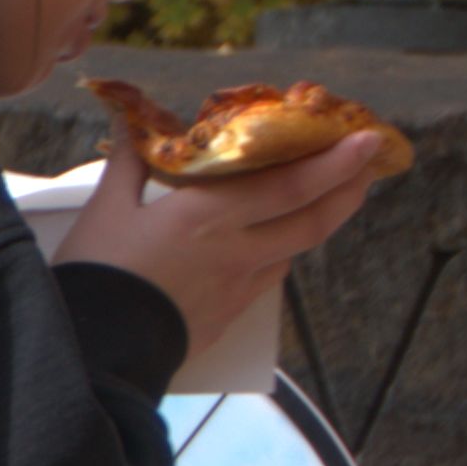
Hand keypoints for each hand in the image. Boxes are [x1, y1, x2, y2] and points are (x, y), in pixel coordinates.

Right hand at [62, 128, 391, 357]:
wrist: (97, 347)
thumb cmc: (97, 272)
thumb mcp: (104, 209)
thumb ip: (129, 161)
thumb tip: (128, 117)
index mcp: (208, 216)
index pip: (290, 185)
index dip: (334, 161)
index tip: (366, 139)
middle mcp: (237, 250)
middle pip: (313, 219)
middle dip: (349, 189)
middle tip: (369, 164)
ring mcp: (239, 285)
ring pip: (297, 248)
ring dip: (321, 219)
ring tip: (331, 197)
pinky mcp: (231, 313)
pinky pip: (270, 275)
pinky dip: (283, 250)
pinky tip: (275, 242)